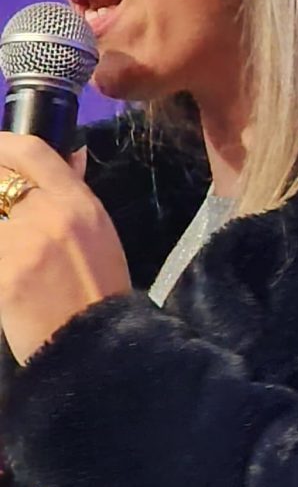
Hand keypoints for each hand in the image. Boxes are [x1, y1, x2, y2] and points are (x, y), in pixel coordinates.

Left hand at [0, 134, 130, 365]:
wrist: (91, 342)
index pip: (32, 151)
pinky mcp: (1, 273)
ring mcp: (18, 245)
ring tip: (8, 237)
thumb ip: (76, 191)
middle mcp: (47, 215)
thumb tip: (69, 155)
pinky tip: (5, 263)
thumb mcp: (98, 232)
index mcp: (77, 203)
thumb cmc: (99, 287)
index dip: (2, 144)